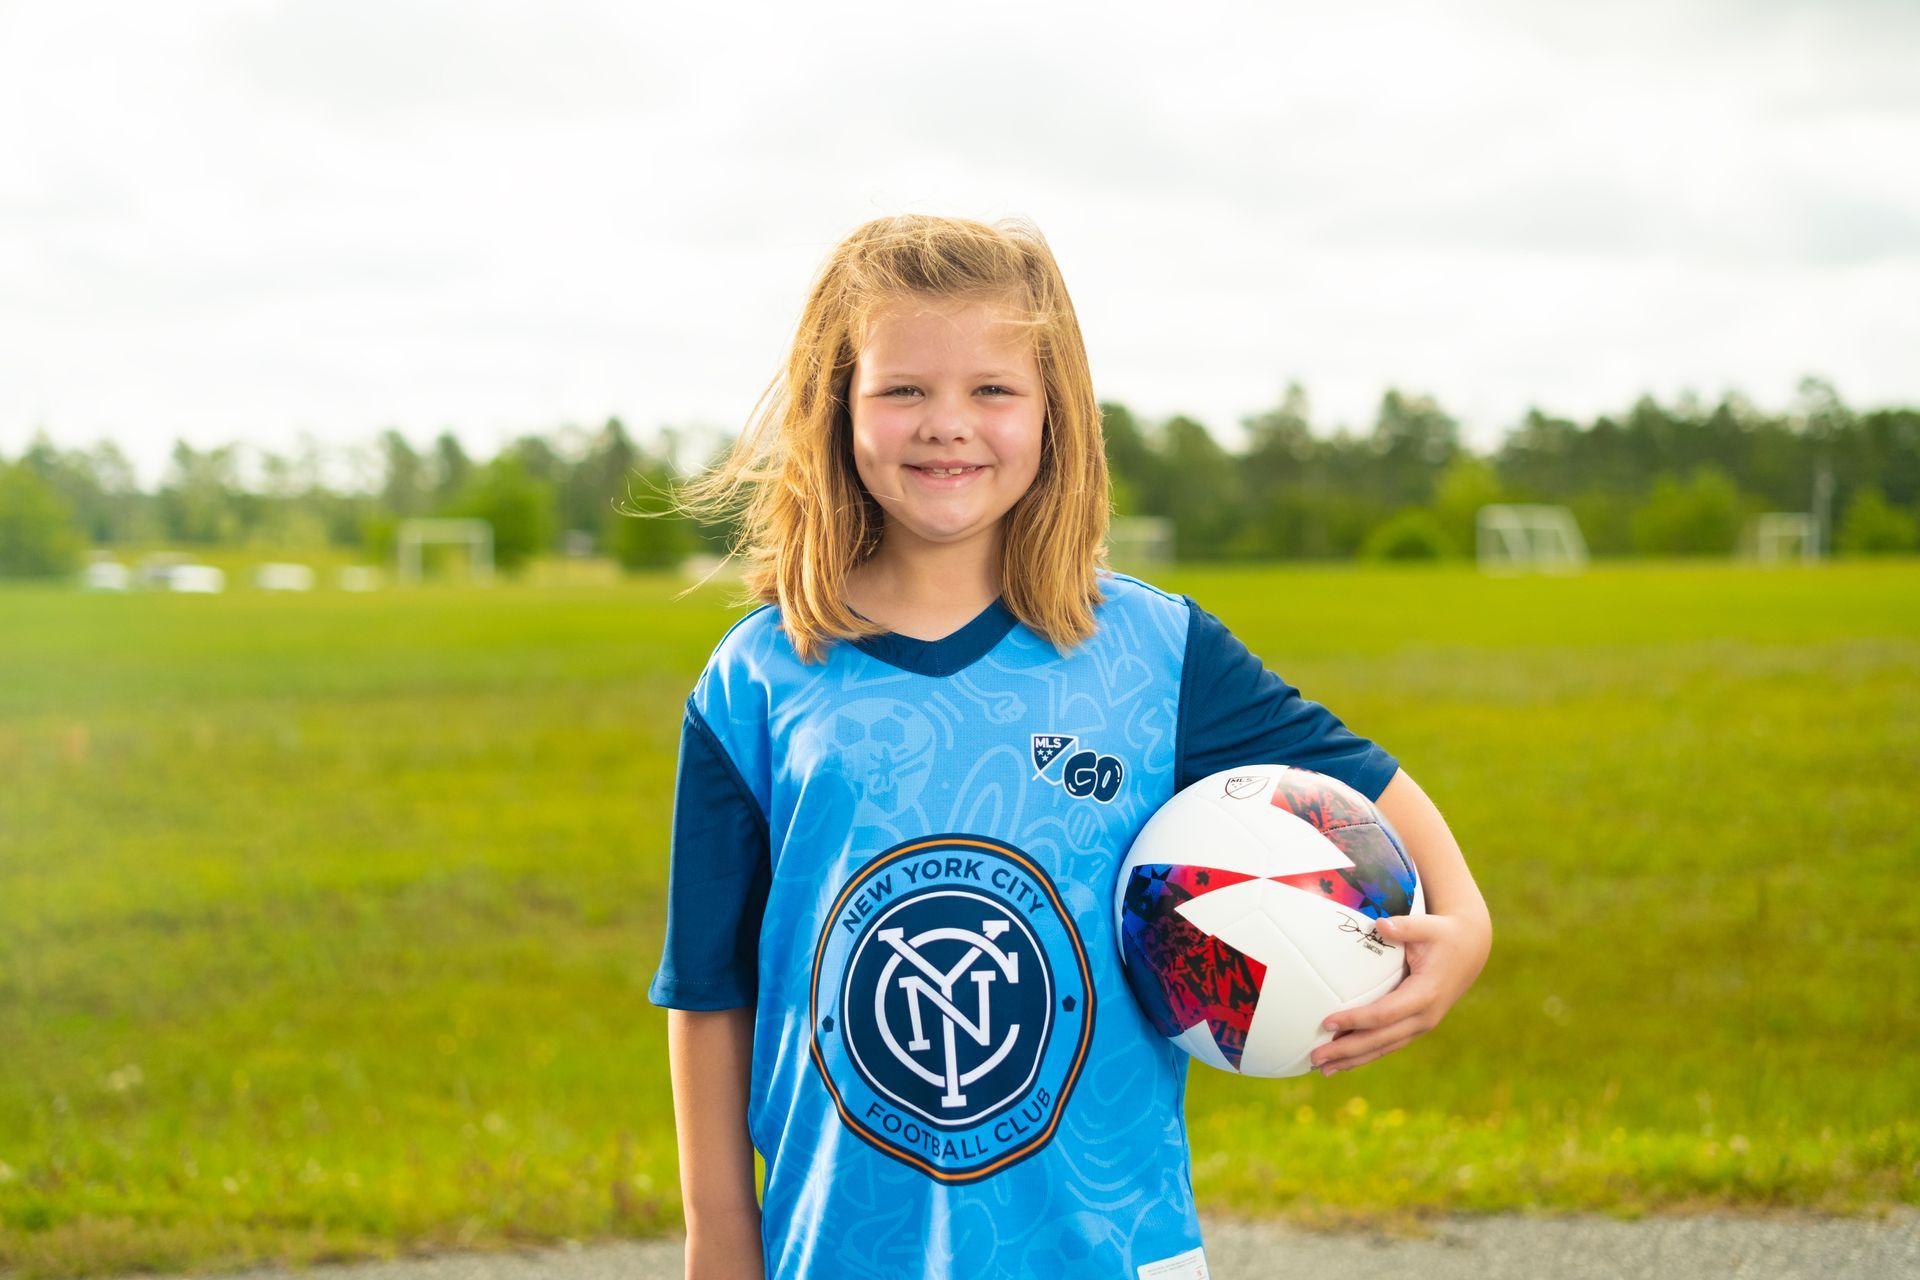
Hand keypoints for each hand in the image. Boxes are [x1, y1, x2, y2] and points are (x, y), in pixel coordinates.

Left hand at [1310, 909, 1490, 1076]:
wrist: (1469, 951)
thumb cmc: (1443, 936)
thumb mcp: (1428, 926)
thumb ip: (1405, 926)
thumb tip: (1381, 923)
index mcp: (1425, 994)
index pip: (1385, 1013)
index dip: (1356, 1020)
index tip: (1327, 1021)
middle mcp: (1424, 1017)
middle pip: (1380, 1040)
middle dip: (1347, 1050)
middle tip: (1315, 1057)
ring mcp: (1421, 1025)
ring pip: (1383, 1048)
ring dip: (1352, 1060)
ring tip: (1322, 1069)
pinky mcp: (1415, 1027)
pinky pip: (1388, 1045)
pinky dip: (1365, 1055)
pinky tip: (1342, 1062)